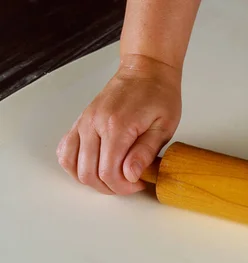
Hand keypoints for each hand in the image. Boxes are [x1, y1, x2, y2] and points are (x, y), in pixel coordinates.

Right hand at [56, 54, 181, 194]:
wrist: (146, 70)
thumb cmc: (159, 96)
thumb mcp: (164, 126)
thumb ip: (146, 152)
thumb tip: (131, 175)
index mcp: (118, 126)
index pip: (108, 172)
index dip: (123, 187)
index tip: (139, 183)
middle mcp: (94, 125)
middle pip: (88, 173)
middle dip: (110, 187)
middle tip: (129, 183)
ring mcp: (84, 122)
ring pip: (72, 165)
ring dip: (91, 179)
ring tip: (113, 177)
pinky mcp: (80, 121)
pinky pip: (65, 150)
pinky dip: (75, 165)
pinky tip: (94, 167)